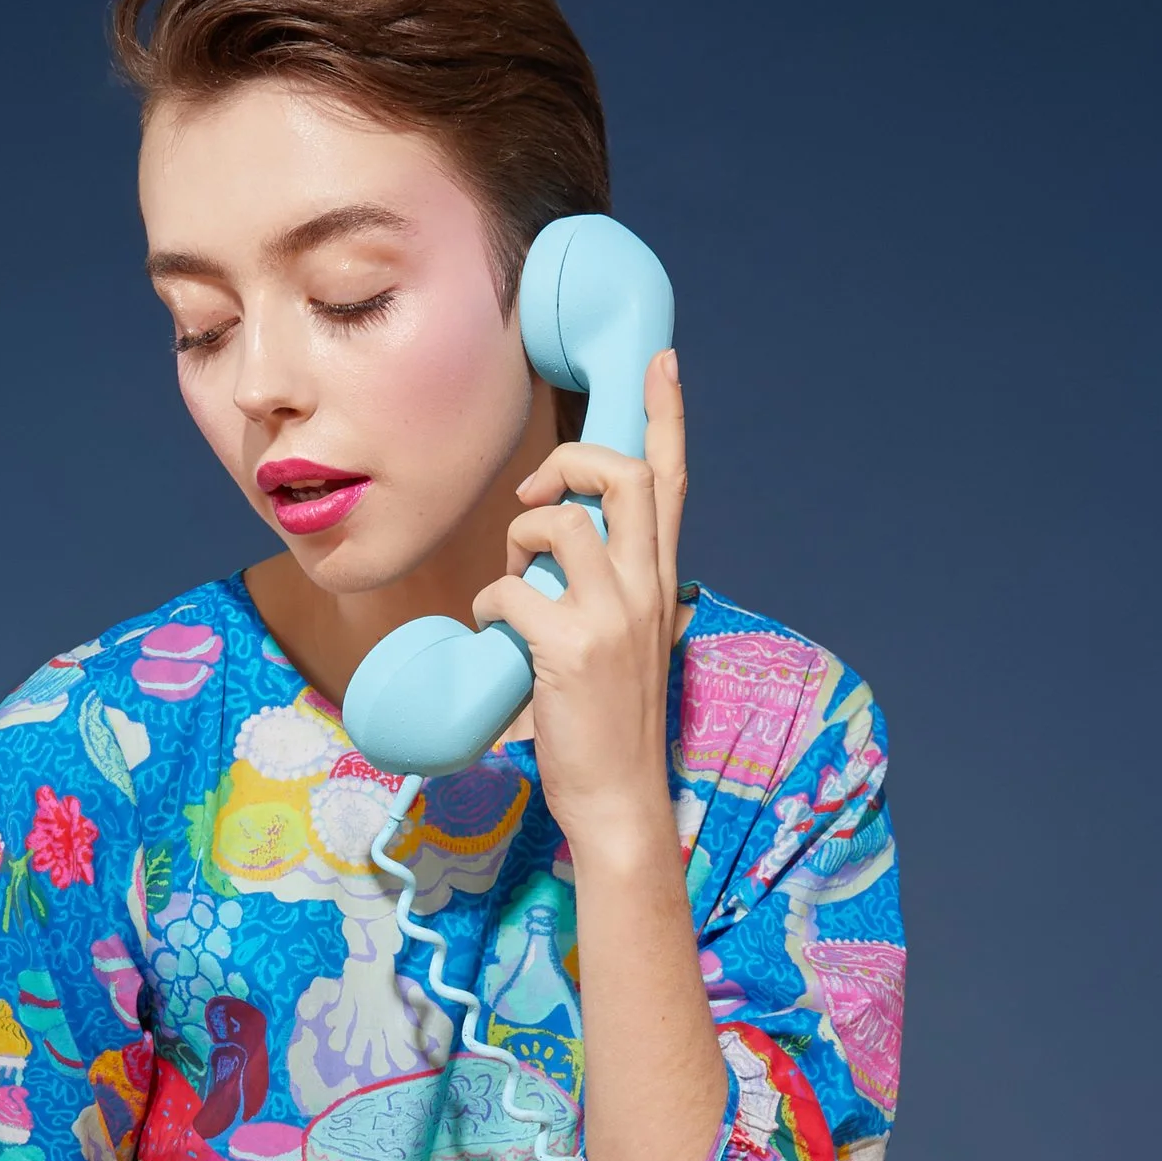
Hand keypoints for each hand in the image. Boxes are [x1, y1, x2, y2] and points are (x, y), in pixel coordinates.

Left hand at [470, 346, 685, 853]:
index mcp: (661, 582)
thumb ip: (609, 594)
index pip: (673, 481)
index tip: (660, 359)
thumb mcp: (627, 646)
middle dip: (570, 461)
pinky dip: (488, 608)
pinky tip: (496, 639)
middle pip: (624, 474)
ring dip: (518, 540)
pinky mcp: (570, 648)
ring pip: (560, 521)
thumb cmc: (610, 726)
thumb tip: (559, 561)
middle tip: (534, 494)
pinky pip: (509, 591)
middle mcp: (648, 588)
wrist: (620, 801)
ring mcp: (613, 616)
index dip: (665, 415)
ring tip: (512, 586)